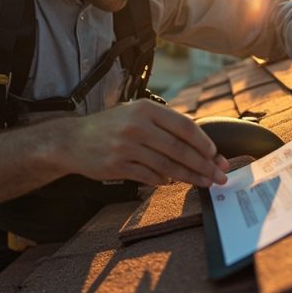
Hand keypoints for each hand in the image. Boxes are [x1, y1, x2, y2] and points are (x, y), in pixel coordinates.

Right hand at [50, 99, 229, 186]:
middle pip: (179, 149)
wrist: (72, 140)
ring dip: (189, 177)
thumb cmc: (111, 126)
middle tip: (219, 176)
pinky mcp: (117, 165)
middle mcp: (136, 125)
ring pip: (167, 166)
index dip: (203, 142)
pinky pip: (149, 176)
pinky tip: (172, 183)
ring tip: (204, 183)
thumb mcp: (135, 113)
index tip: (216, 155)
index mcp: (145, 109)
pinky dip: (163, 181)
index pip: (184, 126)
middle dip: (204, 165)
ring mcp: (125, 146)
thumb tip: (199, 144)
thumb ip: (164, 125)